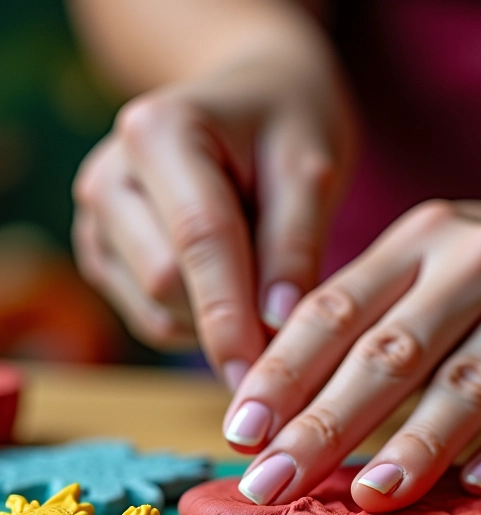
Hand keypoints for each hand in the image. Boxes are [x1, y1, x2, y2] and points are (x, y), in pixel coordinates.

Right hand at [72, 50, 354, 387]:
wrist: (253, 105)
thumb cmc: (287, 128)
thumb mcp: (310, 172)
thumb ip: (294, 246)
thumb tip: (274, 324)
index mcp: (160, 133)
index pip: (197, 240)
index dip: (232, 314)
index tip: (261, 375)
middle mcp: (112, 176)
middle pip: (166, 282)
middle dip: (231, 318)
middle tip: (291, 323)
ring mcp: (101, 220)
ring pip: (156, 310)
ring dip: (217, 322)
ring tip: (261, 277)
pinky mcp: (108, 256)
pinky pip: (153, 318)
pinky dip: (199, 323)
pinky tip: (232, 285)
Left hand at [224, 194, 480, 510]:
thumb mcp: (443, 275)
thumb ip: (379, 322)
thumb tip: (291, 407)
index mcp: (422, 239)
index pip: (334, 310)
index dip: (282, 376)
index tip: (240, 435)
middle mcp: (480, 256)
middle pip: (387, 352)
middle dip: (321, 425)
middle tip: (271, 485)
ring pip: (465, 383)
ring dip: (412, 448)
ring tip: (369, 497)